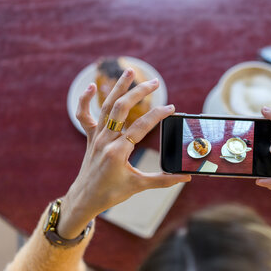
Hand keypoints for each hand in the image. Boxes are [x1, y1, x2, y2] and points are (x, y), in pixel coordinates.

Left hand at [58, 68, 190, 238]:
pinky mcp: (91, 138)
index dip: (158, 115)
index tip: (171, 108)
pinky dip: (85, 100)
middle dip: (139, 92)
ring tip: (130, 71)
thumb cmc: (111, 194)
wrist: (85, 199)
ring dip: (118, 87)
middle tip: (155, 83)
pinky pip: (84, 116)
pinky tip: (92, 86)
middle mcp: (106, 140)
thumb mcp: (138, 186)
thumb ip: (164, 180)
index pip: (141, 127)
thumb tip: (186, 177)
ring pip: (106, 106)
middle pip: (121, 108)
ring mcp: (97, 137)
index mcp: (118, 152)